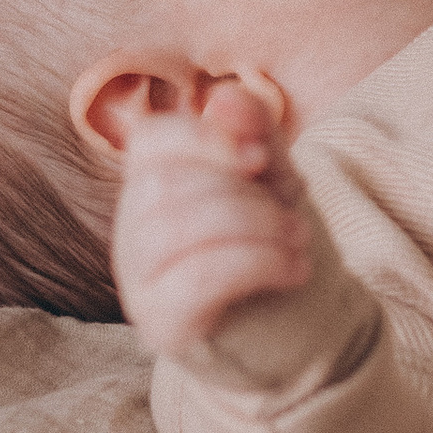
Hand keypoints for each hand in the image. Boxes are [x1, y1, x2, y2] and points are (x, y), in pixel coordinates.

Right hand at [109, 81, 313, 357]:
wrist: (298, 334)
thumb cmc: (273, 249)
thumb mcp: (275, 181)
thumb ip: (253, 134)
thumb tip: (224, 98)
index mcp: (153, 187)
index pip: (150, 142)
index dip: (202, 139)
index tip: (260, 157)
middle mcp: (133, 233)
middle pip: (164, 185)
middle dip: (241, 191)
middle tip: (293, 209)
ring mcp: (140, 282)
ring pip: (174, 230)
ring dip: (253, 225)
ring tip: (298, 238)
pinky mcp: (161, 325)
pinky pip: (192, 281)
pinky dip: (254, 264)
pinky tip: (293, 268)